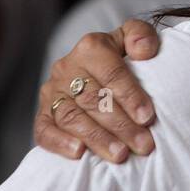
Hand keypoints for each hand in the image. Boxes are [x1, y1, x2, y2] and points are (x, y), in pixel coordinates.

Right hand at [34, 18, 161, 162]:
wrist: (93, 71)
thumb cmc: (120, 58)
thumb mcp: (133, 38)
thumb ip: (141, 35)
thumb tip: (144, 50)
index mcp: (91, 48)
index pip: (112, 73)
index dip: (131, 96)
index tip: (148, 118)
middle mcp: (67, 68)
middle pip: (93, 99)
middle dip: (121, 125)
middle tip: (143, 145)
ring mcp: (51, 92)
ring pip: (71, 117)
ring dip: (97, 139)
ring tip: (120, 155)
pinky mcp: (41, 114)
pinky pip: (44, 130)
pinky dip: (60, 143)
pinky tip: (79, 154)